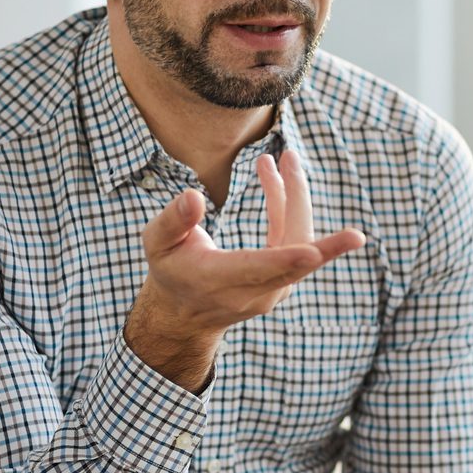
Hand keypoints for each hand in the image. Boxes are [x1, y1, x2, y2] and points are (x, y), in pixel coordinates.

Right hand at [126, 149, 365, 388]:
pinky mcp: (282, 283)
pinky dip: (290, 207)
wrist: (185, 314)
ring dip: (294, 197)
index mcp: (216, 281)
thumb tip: (194, 196)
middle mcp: (250, 292)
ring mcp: (271, 292)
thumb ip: (173, 221)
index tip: (314, 252)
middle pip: (292, 256)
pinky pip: (296, 241)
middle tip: (304, 173)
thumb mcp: (157, 245)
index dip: (286, 259)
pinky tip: (280, 176)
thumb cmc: (169, 270)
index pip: (255, 270)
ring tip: (284, 158)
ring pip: (298, 242)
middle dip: (303, 211)